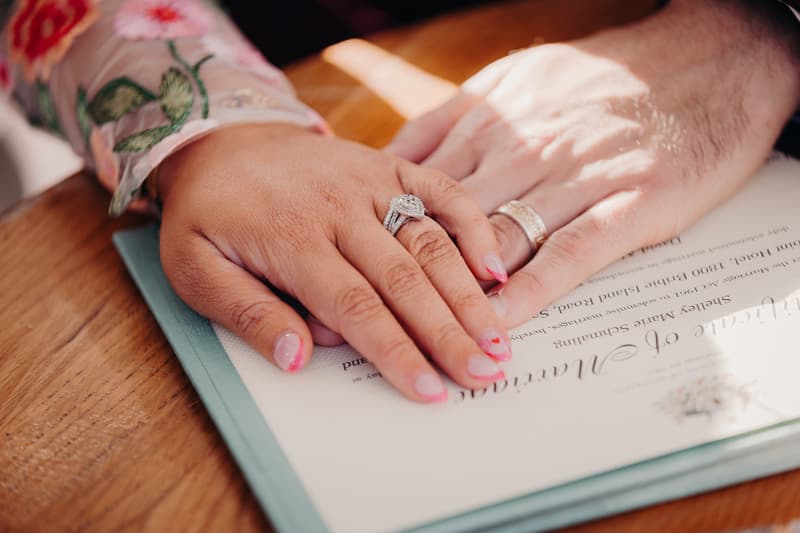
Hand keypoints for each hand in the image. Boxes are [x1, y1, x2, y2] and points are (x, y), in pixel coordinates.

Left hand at [157, 123, 511, 402]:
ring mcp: (369, 183)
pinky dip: (471, 224)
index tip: (430, 391)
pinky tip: (495, 266)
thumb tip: (299, 358)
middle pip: (404, 280)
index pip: (355, 307)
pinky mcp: (387, 166)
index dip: (396, 352)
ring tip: (499, 339)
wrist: (224, 140)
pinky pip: (439, 190)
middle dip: (448, 333)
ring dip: (468, 294)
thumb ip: (247, 313)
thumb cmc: (211, 213)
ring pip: (430, 242)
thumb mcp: (196, 268)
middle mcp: (340, 209)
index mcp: (293, 239)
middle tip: (484, 374)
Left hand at [386, 0, 799, 325]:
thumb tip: (391, 163)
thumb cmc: (600, 76)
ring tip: (427, 339)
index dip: (379, 233)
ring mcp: (576, 175)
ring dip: (461, 294)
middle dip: (407, 275)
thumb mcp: (511, 79)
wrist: (706, 57)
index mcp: (489, 120)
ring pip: (501, 241)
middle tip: (371, 320)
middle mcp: (523, 148)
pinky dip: (533, 290)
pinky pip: (572, 252)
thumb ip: (450, 122)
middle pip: (448, 223)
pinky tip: (503, 322)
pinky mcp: (629, 200)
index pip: (416, 187)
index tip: (350, 270)